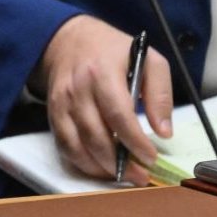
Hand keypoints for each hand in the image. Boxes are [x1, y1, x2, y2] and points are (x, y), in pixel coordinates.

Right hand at [38, 15, 172, 181]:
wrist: (68, 40)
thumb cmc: (113, 51)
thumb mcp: (149, 60)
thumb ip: (160, 93)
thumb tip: (164, 131)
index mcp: (102, 71)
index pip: (117, 113)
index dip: (134, 141)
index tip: (150, 157)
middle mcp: (78, 88)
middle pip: (95, 135)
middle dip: (119, 162)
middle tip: (140, 175)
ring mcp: (61, 102)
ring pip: (77, 145)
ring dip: (101, 168)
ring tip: (124, 176)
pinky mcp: (52, 113)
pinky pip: (64, 146)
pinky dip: (82, 163)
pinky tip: (101, 168)